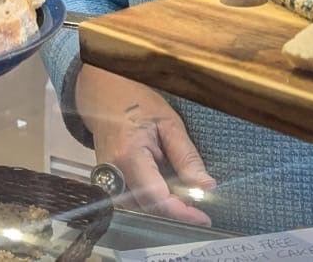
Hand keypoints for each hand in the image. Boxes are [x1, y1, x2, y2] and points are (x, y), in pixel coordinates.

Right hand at [76, 65, 215, 224]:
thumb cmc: (138, 104)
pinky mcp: (107, 181)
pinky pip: (132, 198)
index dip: (181, 211)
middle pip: (148, 206)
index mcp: (129, 154)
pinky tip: (166, 186)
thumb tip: (206, 186)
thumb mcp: (170, 124)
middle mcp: (113, 172)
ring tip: (183, 190)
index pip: (156, 196)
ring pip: (140, 206)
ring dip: (165, 204)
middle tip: (200, 202)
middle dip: (176, 208)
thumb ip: (187, 157)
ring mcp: (107, 178)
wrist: (106, 96)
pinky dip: (152, 197)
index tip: (203, 217)